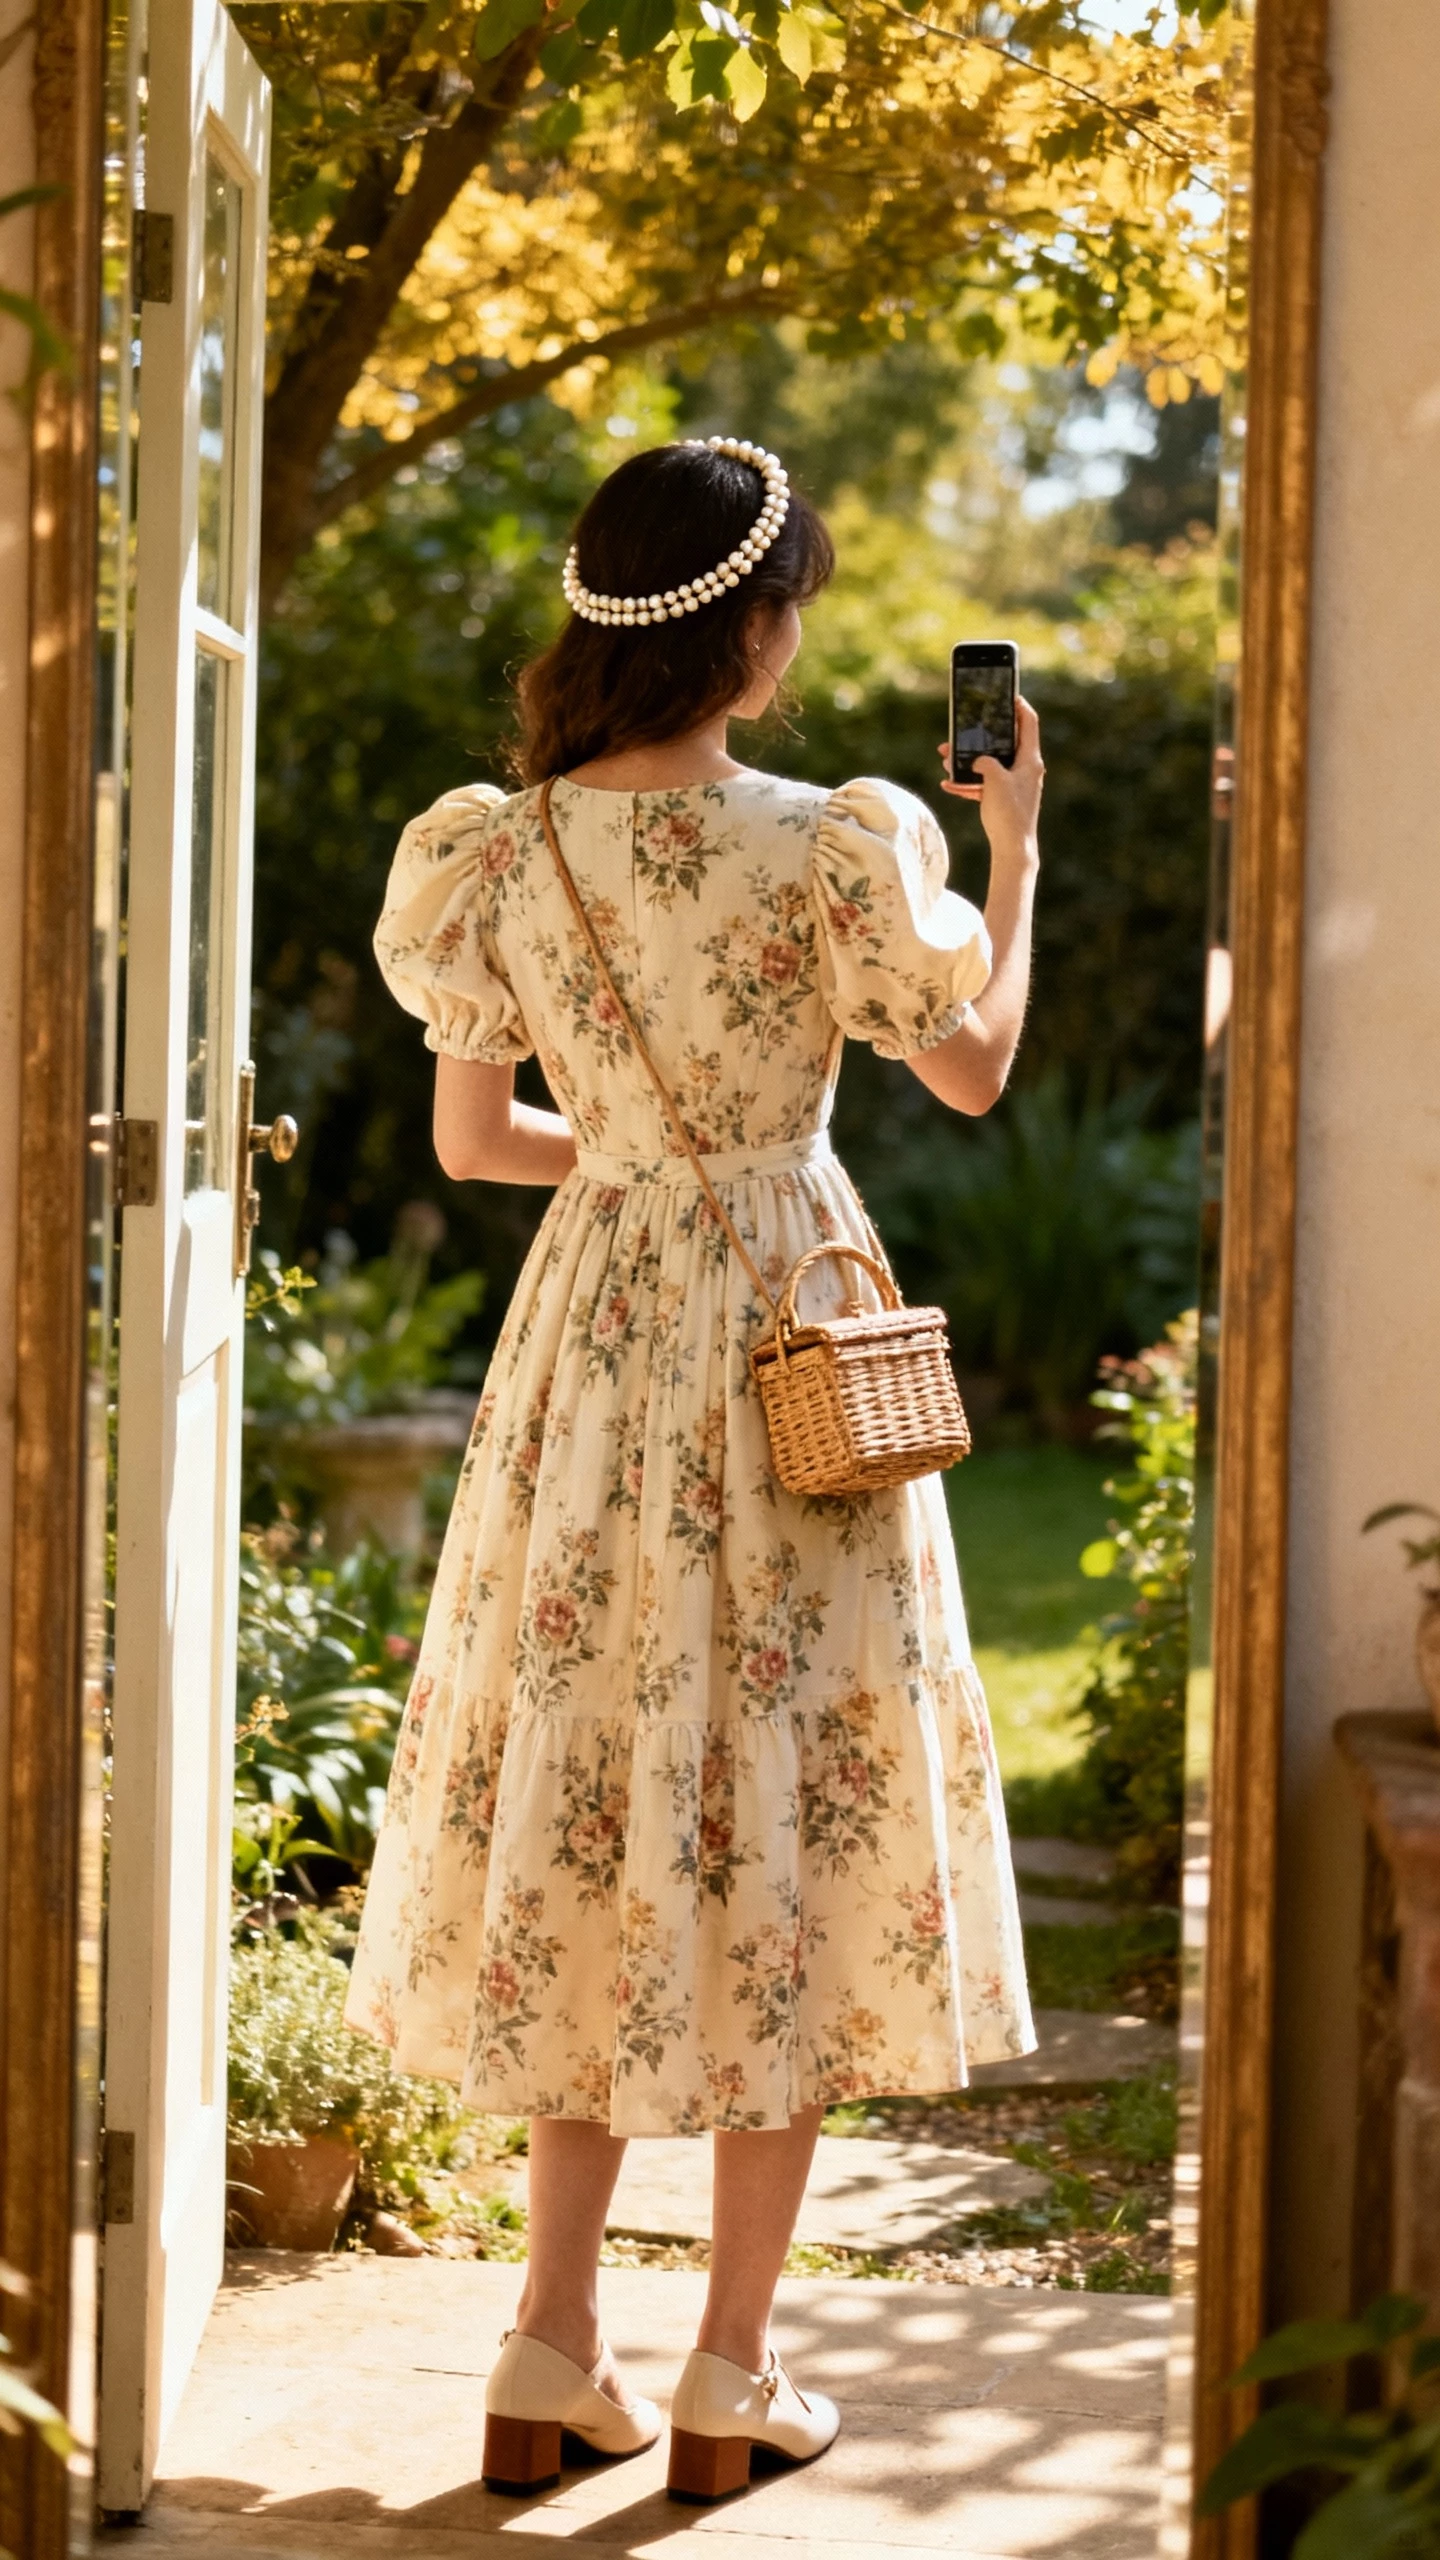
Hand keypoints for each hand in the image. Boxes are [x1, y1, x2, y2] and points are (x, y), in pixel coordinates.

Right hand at [939, 695, 1043, 852]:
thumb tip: (979, 761)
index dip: (1018, 706)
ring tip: (945, 759)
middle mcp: (1025, 769)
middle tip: (963, 730)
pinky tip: (948, 784)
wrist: (1012, 849)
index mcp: (1030, 760)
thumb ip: (985, 761)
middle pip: (1003, 743)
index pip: (1028, 722)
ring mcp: (1014, 785)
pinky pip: (983, 785)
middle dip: (980, 737)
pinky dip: (967, 783)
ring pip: (989, 764)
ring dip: (967, 761)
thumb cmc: (1009, 813)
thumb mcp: (995, 779)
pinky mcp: (1003, 799)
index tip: (1007, 695)